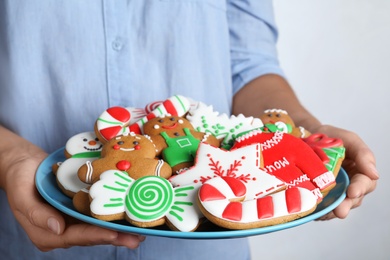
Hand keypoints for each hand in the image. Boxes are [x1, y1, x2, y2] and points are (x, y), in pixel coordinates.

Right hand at [4, 150, 144, 251]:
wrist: (24, 164)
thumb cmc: (19, 179)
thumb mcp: (21, 196)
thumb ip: (38, 215)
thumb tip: (58, 228)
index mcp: (47, 234)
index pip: (75, 236)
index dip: (96, 235)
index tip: (114, 234)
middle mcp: (62, 230)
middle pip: (91, 236)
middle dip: (114, 237)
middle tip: (135, 238)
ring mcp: (72, 219)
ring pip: (97, 227)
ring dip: (118, 229)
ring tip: (138, 232)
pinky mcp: (79, 208)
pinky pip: (97, 214)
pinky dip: (112, 215)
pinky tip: (127, 214)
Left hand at [313, 125, 377, 219]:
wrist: (306, 137)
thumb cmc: (331, 137)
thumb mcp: (348, 140)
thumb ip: (363, 154)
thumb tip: (374, 174)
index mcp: (360, 171)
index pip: (365, 183)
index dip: (360, 188)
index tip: (352, 192)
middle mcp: (349, 183)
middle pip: (353, 199)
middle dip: (347, 205)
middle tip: (340, 211)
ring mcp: (335, 191)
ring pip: (338, 205)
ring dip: (332, 211)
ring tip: (324, 214)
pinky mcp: (321, 195)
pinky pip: (323, 207)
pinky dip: (319, 211)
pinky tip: (314, 213)